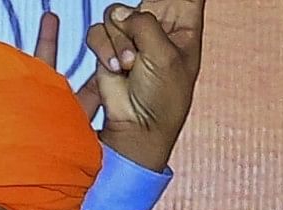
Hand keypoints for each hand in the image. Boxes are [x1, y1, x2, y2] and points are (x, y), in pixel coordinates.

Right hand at [80, 0, 205, 173]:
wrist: (137, 126)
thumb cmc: (162, 99)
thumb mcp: (164, 55)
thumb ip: (145, 24)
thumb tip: (122, 15)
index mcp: (184, 26)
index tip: (166, 2)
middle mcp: (157, 27)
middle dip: (139, 16)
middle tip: (141, 41)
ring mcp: (132, 37)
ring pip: (116, 14)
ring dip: (120, 41)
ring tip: (130, 65)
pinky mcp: (108, 48)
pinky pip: (98, 31)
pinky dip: (103, 49)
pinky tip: (116, 68)